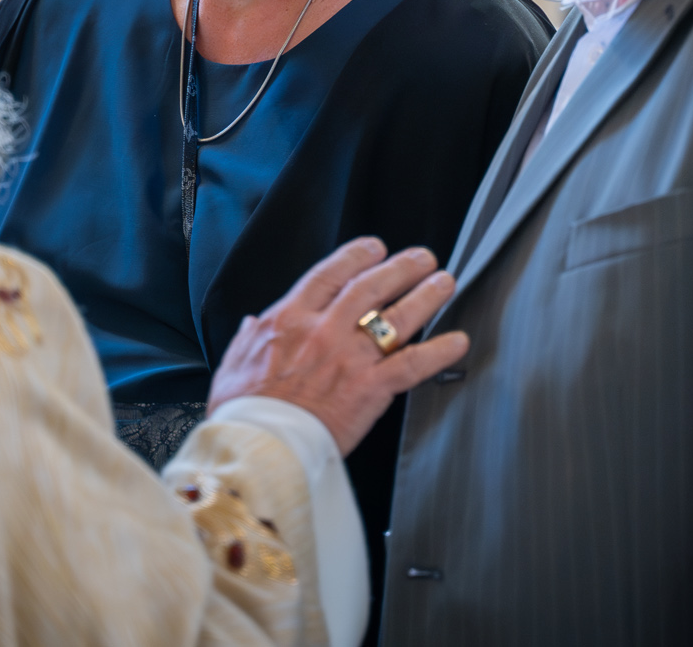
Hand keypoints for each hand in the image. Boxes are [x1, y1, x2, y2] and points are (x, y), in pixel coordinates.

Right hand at [208, 237, 469, 454]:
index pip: (330, 273)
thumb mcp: (234, 361)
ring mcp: (350, 358)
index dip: (357, 255)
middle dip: (401, 267)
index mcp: (290, 318)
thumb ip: (250, 337)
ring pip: (397, 317)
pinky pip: (412, 364)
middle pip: (371, 286)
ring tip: (445, 282)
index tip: (374, 248)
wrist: (258, 445)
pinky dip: (439, 352)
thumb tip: (252, 323)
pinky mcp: (370, 388)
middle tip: (422, 257)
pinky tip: (457, 342)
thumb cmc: (244, 408)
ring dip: (426, 296)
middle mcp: (324, 330)